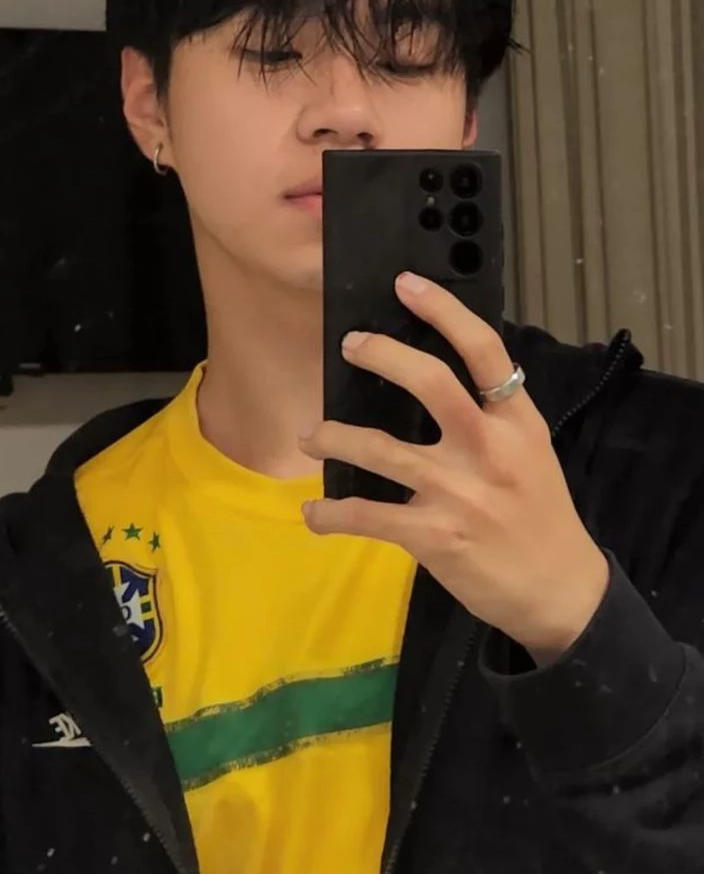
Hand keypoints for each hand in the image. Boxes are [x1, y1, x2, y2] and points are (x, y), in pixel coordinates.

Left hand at [300, 273, 609, 662]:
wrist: (559, 589)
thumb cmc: (541, 517)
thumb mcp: (532, 455)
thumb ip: (493, 419)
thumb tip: (436, 383)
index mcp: (517, 423)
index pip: (482, 352)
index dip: (443, 312)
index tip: (406, 285)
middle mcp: (489, 449)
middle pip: (430, 383)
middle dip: (381, 356)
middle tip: (351, 345)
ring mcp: (459, 493)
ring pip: (382, 450)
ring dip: (336, 438)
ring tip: (314, 435)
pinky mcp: (434, 536)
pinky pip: (368, 515)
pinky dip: (332, 514)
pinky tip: (315, 513)